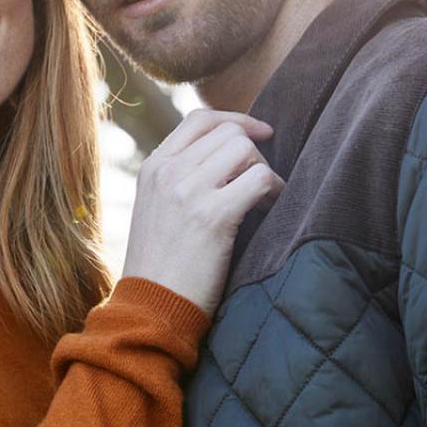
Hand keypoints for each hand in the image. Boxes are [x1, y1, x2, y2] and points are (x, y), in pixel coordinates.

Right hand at [122, 109, 283, 316]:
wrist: (151, 307)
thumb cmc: (161, 266)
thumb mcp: (156, 210)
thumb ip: (180, 179)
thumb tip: (228, 155)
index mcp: (153, 168)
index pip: (200, 119)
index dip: (236, 120)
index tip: (259, 135)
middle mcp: (167, 172)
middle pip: (228, 132)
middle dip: (253, 154)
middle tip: (258, 184)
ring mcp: (188, 191)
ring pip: (245, 150)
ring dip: (263, 171)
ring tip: (262, 200)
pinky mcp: (212, 216)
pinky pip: (261, 179)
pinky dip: (275, 191)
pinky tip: (270, 210)